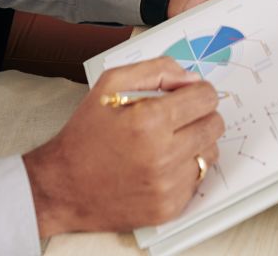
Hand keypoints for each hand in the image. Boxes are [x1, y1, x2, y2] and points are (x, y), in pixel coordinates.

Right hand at [23, 58, 223, 236]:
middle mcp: (162, 155)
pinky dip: (184, 170)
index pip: (206, 98)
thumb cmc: (85, 133)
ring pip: (210, 153)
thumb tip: (190, 78)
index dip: (198, 92)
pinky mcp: (168, 207)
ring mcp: (167, 185)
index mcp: (149, 120)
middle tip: (178, 118)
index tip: (188, 96)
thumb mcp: (110, 84)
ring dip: (195, 144)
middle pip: (214, 125)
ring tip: (168, 143)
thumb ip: (155, 70)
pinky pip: (197, 180)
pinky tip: (161, 166)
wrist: (63, 186)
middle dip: (200, 116)